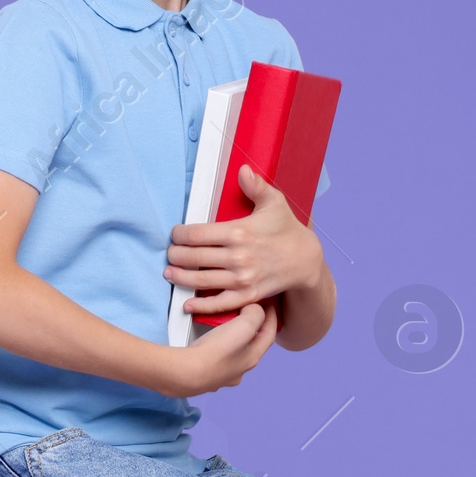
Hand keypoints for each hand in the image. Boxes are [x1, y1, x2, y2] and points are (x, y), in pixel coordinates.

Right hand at [155, 302, 276, 395]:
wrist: (185, 372)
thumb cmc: (216, 350)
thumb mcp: (244, 326)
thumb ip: (255, 314)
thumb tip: (254, 310)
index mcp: (252, 358)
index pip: (269, 334)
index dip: (272, 316)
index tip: (270, 302)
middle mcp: (239, 370)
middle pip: (252, 346)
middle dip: (252, 329)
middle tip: (249, 313)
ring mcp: (221, 376)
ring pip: (233, 355)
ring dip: (233, 341)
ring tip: (227, 326)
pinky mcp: (204, 377)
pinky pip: (214, 360)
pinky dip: (216, 348)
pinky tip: (209, 343)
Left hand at [165, 165, 325, 319]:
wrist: (306, 260)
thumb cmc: (287, 229)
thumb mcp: (274, 202)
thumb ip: (256, 186)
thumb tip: (243, 170)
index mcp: (239, 232)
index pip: (196, 234)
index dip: (179, 235)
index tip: (175, 234)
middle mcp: (238, 257)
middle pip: (194, 257)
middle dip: (176, 255)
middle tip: (170, 253)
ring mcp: (242, 279)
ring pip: (201, 281)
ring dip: (180, 277)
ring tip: (169, 273)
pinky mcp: (248, 296)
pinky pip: (220, 304)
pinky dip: (201, 306)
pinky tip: (187, 304)